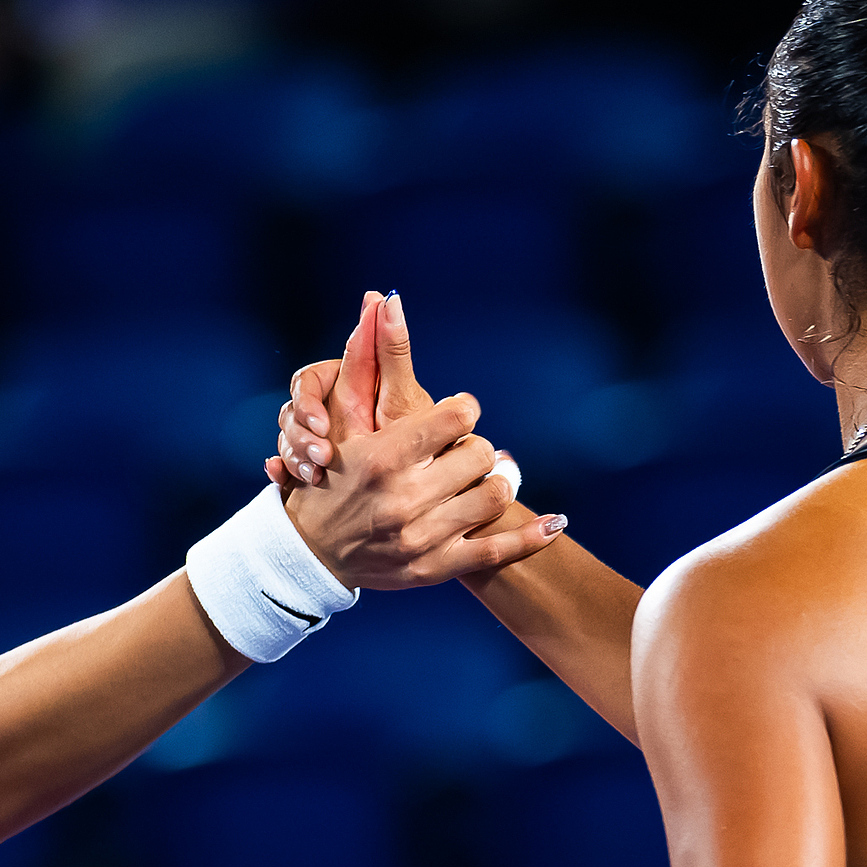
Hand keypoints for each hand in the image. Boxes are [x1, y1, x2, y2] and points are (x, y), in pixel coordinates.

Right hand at [272, 293, 561, 591]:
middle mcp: (403, 499)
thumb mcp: (341, 416)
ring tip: (480, 478)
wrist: (312, 553)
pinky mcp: (435, 568)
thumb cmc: (330, 474)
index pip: (458, 416)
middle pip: (480, 455)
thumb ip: (366, 358)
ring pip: (492, 495)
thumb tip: (384, 297)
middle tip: (461, 451)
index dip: (464, 409)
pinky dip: (531, 536)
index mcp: (383, 457)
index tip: (458, 413)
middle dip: (473, 448)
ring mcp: (421, 538)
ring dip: (493, 482)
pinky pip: (498, 551)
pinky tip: (555, 523)